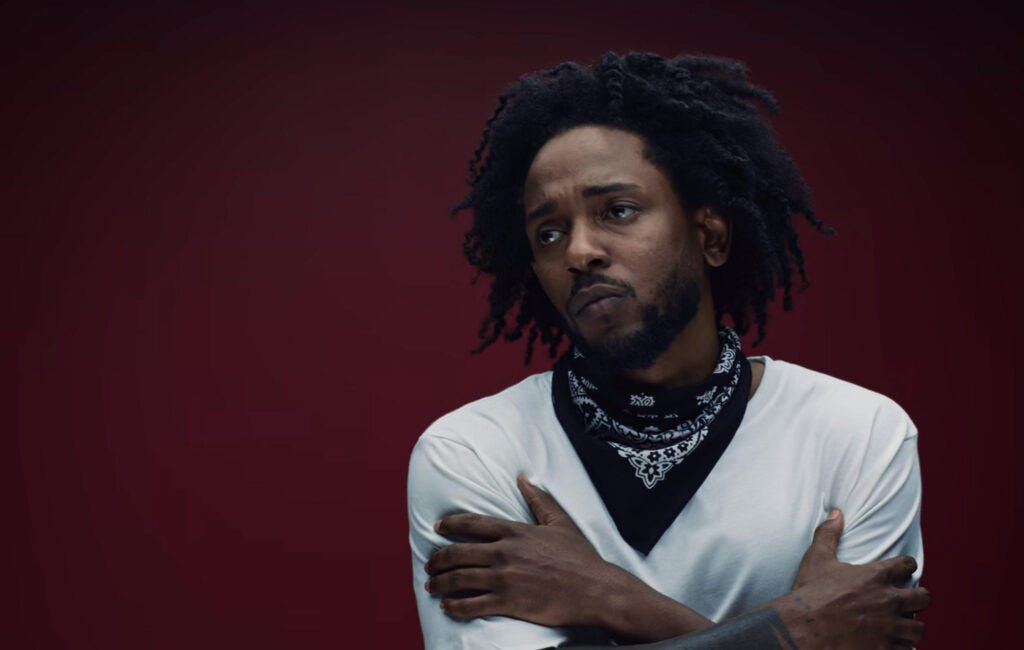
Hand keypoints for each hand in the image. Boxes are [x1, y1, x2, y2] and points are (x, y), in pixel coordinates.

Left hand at [425, 475, 709, 638]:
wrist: (594, 589)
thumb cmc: (579, 557)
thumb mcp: (559, 521)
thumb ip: (538, 499)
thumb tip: (523, 478)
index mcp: (515, 531)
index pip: (473, 524)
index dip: (451, 524)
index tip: (438, 528)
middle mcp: (504, 553)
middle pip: (459, 552)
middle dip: (439, 558)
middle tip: (429, 563)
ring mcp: (504, 579)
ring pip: (461, 579)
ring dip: (441, 583)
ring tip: (431, 585)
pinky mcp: (508, 602)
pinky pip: (473, 605)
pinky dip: (455, 606)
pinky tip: (447, 606)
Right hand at [771, 509, 930, 648]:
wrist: (804, 628)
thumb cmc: (810, 592)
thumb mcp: (817, 558)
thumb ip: (829, 534)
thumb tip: (836, 513)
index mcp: (876, 576)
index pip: (907, 565)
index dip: (907, 565)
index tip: (904, 569)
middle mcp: (889, 601)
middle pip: (924, 598)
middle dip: (919, 598)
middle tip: (909, 600)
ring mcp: (889, 627)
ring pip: (919, 628)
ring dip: (912, 626)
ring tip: (904, 625)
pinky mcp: (884, 648)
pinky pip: (906, 649)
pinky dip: (900, 646)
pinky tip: (892, 643)